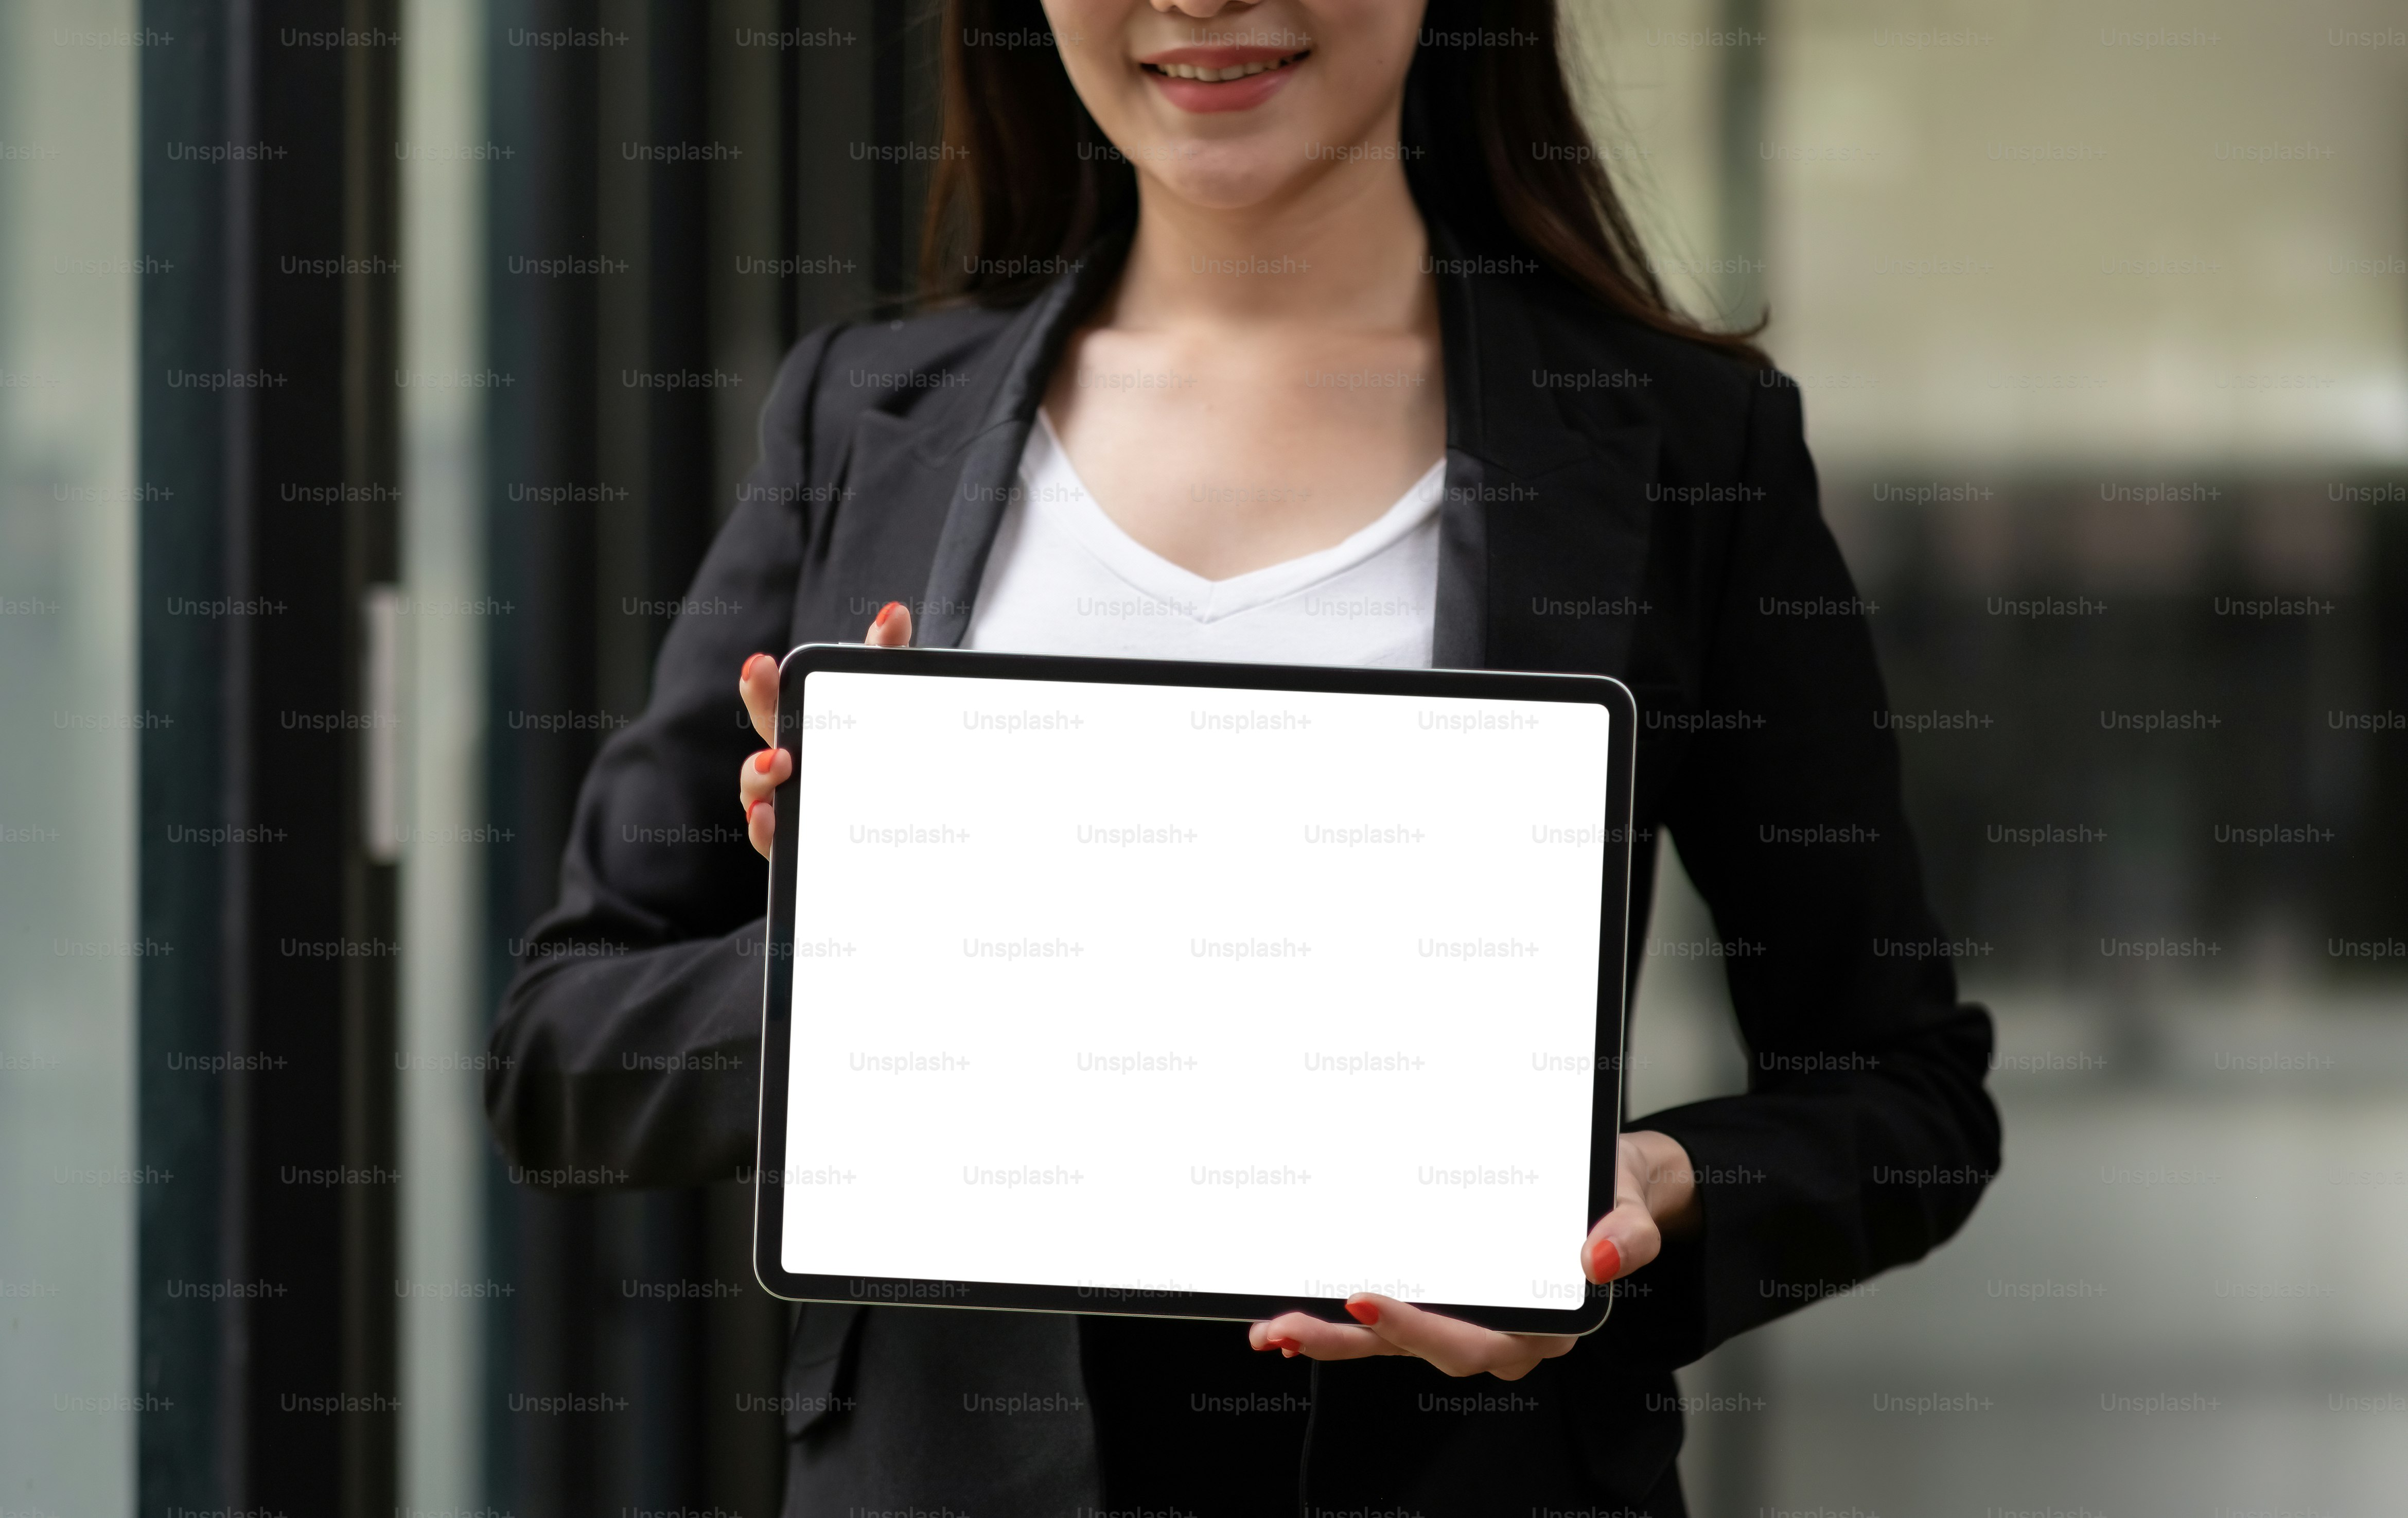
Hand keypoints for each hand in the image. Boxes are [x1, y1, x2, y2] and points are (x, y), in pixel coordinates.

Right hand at [737, 600, 912, 858]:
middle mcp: (795, 759)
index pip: (792, 693)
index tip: (761, 664)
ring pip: (758, 786)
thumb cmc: (892, 766)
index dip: (769, 680)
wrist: (913, 836)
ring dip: (757, 773)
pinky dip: (764, 828)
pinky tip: (768, 815)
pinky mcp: (800, 847)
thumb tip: (894, 612)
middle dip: (761, 698)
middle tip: (760, 671)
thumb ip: (893, 664)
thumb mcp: (901, 709)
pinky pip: (771, 840)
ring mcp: (794, 802)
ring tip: (776, 760)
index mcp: (814, 723)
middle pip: (770, 726)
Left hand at [1246, 1129, 1699, 1378]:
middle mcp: (1498, 1335)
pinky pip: (1386, 1325)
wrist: (1607, 1189)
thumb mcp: (1629, 1208)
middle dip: (1350, 1341)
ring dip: (1331, 1338)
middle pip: (1416, 1349)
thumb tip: (1597, 1259)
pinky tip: (1294, 1319)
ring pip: (1391, 1344)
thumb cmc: (1607, 1196)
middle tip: (1291, 1326)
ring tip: (1275, 1329)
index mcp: (1543, 1326)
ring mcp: (1463, 1321)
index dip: (1416, 1328)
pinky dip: (1340, 1324)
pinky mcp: (1439, 1304)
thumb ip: (1626, 1238)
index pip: (1473, 1341)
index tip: (1367, 1299)